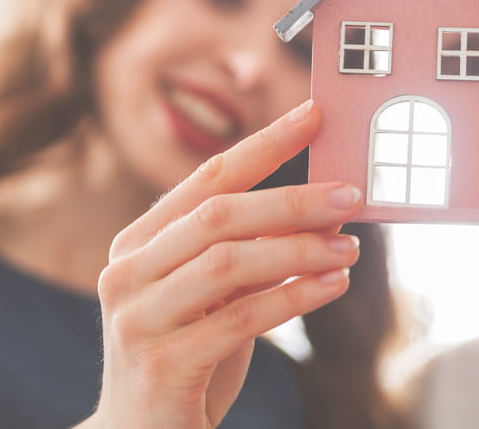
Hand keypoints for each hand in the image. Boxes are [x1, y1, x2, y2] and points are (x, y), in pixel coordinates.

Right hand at [88, 99, 361, 428]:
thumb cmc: (188, 358)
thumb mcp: (221, 297)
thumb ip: (259, 251)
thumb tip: (328, 208)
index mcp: (138, 243)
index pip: (205, 178)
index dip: (263, 144)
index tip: (313, 115)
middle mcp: (128, 271)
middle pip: (218, 215)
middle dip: (291, 200)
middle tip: (351, 194)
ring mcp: (138, 317)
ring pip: (228, 262)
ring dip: (298, 250)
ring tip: (350, 248)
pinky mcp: (162, 363)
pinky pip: (239, 319)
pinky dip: (293, 298)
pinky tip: (332, 285)